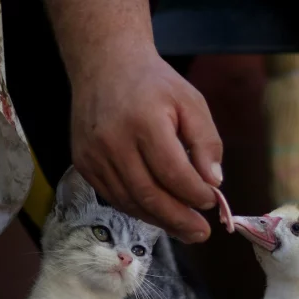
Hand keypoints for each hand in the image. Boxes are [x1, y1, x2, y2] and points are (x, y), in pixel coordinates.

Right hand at [70, 48, 222, 242]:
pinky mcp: (84, 164)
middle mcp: (113, 141)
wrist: (104, 65)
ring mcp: (94, 155)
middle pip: (149, 195)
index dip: (195, 194)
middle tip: (200, 233)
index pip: (173, 173)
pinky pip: (116, 198)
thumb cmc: (155, 85)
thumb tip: (214, 182)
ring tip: (184, 230)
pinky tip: (160, 214)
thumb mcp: (191, 102)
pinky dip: (140, 211)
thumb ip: (207, 142)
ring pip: (131, 202)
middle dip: (179, 219)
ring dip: (161, 221)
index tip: (211, 201)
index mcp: (144, 121)